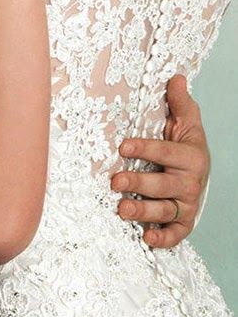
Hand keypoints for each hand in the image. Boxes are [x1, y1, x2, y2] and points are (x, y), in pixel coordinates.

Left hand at [112, 75, 209, 248]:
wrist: (200, 172)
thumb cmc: (186, 145)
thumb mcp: (186, 121)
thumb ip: (179, 102)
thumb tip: (175, 77)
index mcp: (191, 156)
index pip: (166, 152)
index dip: (145, 149)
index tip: (123, 146)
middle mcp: (190, 182)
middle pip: (163, 185)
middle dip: (139, 183)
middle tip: (115, 181)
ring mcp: (187, 204)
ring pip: (166, 210)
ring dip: (144, 212)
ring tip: (122, 208)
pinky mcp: (184, 222)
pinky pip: (177, 234)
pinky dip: (165, 239)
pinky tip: (148, 238)